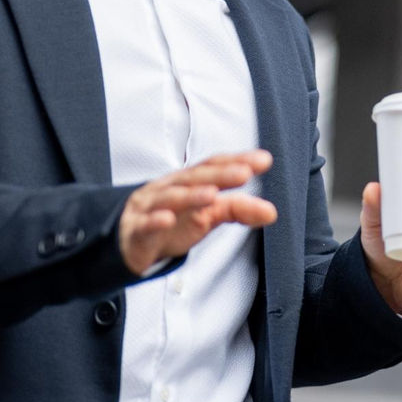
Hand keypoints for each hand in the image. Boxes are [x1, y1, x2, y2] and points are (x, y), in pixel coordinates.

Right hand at [119, 150, 277, 276]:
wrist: (130, 241)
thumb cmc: (172, 222)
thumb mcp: (207, 215)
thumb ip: (237, 210)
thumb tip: (270, 212)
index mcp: (189, 182)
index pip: (214, 166)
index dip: (236, 161)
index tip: (263, 160)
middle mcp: (170, 188)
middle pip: (195, 178)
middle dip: (220, 174)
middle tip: (244, 172)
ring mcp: (150, 207)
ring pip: (170, 198)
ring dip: (190, 195)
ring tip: (212, 194)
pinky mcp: (136, 231)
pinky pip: (144, 224)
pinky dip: (155, 221)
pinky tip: (167, 219)